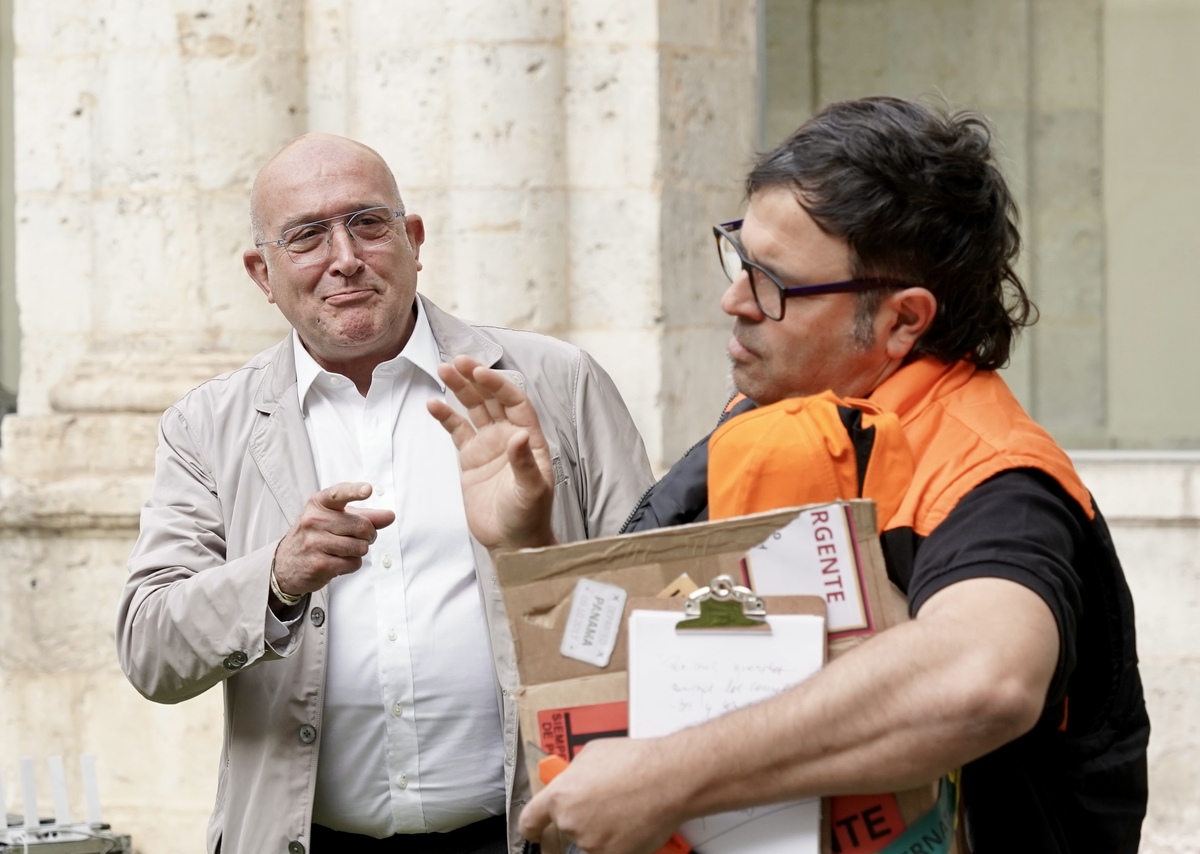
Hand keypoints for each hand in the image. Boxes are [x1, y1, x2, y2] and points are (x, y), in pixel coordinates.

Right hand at [272, 482, 395, 597]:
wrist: (286, 564)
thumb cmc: (316, 535)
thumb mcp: (335, 518)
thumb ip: (365, 516)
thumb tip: (390, 516)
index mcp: (319, 504)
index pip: (339, 494)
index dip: (355, 491)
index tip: (367, 489)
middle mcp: (314, 520)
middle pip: (362, 526)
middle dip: (368, 535)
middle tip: (358, 538)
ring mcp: (314, 542)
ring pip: (360, 547)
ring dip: (359, 551)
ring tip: (344, 550)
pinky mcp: (319, 564)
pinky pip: (354, 563)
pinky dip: (352, 564)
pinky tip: (337, 561)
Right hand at [427, 355, 555, 548]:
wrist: (512, 542)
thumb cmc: (529, 517)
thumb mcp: (531, 491)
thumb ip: (525, 463)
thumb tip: (520, 436)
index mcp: (529, 438)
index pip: (514, 402)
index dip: (498, 384)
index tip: (479, 372)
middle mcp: (509, 436)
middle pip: (491, 398)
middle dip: (475, 378)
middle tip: (456, 361)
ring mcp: (489, 445)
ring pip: (473, 409)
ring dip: (460, 389)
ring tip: (443, 370)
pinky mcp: (471, 458)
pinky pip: (457, 431)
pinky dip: (446, 417)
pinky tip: (433, 403)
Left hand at [520, 738, 685, 853]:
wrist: (668, 779)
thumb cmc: (635, 762)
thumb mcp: (592, 755)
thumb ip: (573, 774)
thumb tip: (572, 782)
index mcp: (560, 796)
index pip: (531, 820)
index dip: (532, 828)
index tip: (535, 831)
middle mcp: (571, 822)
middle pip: (568, 827)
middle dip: (583, 817)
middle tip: (606, 803)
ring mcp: (592, 843)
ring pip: (592, 839)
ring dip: (604, 828)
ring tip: (625, 807)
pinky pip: (611, 849)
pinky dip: (620, 839)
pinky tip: (633, 821)